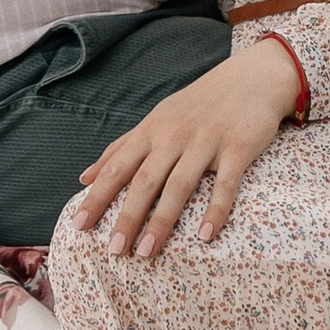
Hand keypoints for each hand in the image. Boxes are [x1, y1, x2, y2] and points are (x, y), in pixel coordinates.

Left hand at [68, 41, 300, 259]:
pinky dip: (215, 210)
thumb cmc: (197, 105)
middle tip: (114, 250)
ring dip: (162, 220)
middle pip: (145, 180)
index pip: (117, 167)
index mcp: (151, 131)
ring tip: (147, 252)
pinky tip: (206, 236)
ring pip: (179, 184)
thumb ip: (121, 148)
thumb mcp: (156, 120)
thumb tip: (84, 177)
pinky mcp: (238, 147)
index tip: (79, 226)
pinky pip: (225, 184)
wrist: (251, 78)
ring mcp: (207, 141)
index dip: (97, 197)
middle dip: (128, 216)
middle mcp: (174, 135)